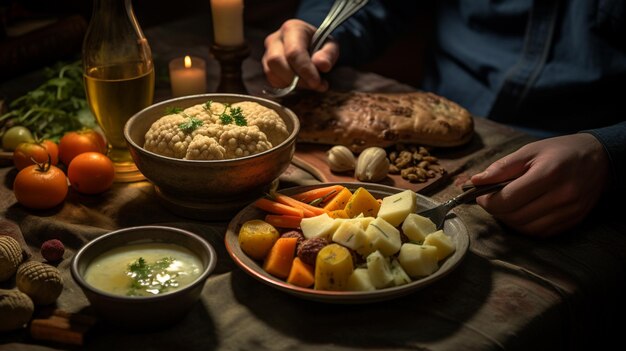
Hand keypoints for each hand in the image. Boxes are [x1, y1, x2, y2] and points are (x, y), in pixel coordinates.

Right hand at [262, 19, 339, 91]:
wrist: (310, 46)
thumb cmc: (320, 45)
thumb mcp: (330, 46)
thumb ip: (328, 54)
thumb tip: (323, 65)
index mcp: (292, 28)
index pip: (293, 51)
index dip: (304, 70)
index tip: (316, 82)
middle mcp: (275, 39)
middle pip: (276, 61)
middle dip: (295, 78)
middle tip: (314, 85)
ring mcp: (267, 53)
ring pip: (271, 72)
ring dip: (291, 84)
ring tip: (309, 84)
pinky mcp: (266, 67)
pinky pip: (272, 80)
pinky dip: (286, 86)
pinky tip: (299, 84)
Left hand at [470, 133, 609, 236]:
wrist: (599, 159)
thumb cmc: (559, 151)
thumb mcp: (529, 151)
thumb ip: (501, 167)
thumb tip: (475, 181)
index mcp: (548, 174)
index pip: (507, 199)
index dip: (487, 200)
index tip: (481, 194)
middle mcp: (561, 196)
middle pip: (514, 216)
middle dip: (496, 210)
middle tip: (491, 199)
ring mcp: (569, 212)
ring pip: (525, 228)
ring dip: (509, 220)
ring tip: (506, 204)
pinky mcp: (572, 222)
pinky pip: (540, 233)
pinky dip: (525, 226)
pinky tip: (522, 211)